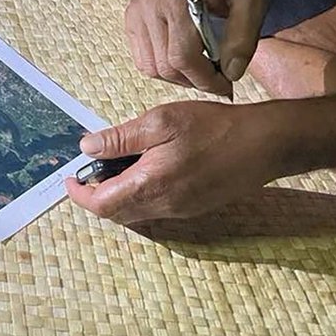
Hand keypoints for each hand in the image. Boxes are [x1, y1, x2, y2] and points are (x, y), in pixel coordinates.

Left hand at [65, 100, 286, 223]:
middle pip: (116, 213)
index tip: (70, 178)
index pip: (101, 205)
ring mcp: (181, 211)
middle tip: (94, 165)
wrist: (265, 144)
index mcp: (150, 185)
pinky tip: (147, 166)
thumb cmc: (213, 127)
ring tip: (119, 161)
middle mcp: (164, 206)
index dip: (80, 194)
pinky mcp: (194, 208)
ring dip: (119, 194)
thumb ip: (120, 138)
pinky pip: (155, 209)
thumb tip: (87, 148)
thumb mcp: (160, 122)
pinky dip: (140, 193)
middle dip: (97, 193)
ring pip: (136, 213)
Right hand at [125, 0, 268, 95]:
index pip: (182, 56)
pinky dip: (163, 67)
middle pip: (165, 66)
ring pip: (150, 67)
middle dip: (195, 81)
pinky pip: (142, 59)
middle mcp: (148, 5)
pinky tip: (184, 57)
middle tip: (219, 78)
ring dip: (178, 77)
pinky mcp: (131, 17)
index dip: (206, 80)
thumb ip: (244, 36)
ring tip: (202, 68)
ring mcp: (135, 11)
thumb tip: (231, 73)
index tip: (227, 85)